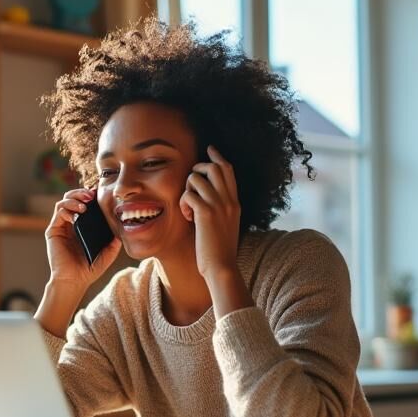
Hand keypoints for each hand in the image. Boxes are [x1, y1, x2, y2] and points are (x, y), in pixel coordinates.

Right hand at [45, 189, 121, 293]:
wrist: (74, 281)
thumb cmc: (89, 269)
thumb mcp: (107, 254)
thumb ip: (114, 242)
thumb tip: (123, 229)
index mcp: (82, 226)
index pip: (84, 203)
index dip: (90, 195)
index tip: (99, 194)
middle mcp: (70, 223)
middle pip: (72, 198)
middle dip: (81, 192)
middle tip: (91, 197)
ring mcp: (61, 226)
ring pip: (63, 202)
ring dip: (74, 198)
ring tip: (85, 205)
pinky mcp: (53, 231)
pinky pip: (58, 213)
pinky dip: (67, 209)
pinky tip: (76, 216)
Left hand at [179, 145, 241, 280]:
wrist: (222, 267)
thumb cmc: (219, 250)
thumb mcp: (226, 225)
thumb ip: (221, 209)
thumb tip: (205, 198)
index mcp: (235, 202)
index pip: (228, 170)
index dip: (217, 157)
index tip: (209, 149)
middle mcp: (229, 200)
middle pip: (213, 167)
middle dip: (197, 169)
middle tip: (190, 184)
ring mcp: (219, 206)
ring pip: (196, 178)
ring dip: (187, 190)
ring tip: (188, 208)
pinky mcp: (206, 214)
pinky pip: (188, 194)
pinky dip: (183, 203)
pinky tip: (187, 217)